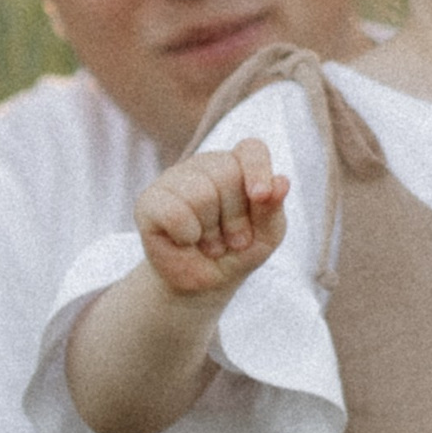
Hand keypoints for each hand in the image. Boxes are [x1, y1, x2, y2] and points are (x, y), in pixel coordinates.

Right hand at [135, 141, 288, 302]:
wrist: (205, 282)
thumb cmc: (238, 250)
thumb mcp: (266, 235)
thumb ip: (273, 209)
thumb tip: (282, 181)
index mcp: (238, 165)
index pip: (251, 149)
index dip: (257, 169)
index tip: (259, 196)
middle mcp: (205, 165)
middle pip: (227, 174)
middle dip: (235, 218)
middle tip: (232, 239)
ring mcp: (174, 179)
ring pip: (201, 194)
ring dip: (212, 232)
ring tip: (210, 243)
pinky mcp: (149, 200)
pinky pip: (175, 213)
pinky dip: (187, 236)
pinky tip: (186, 241)